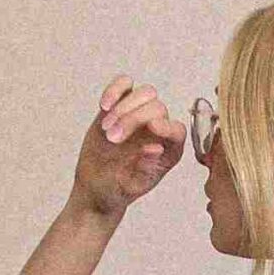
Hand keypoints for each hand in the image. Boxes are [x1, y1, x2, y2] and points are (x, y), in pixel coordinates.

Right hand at [71, 74, 186, 219]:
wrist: (96, 184)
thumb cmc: (116, 189)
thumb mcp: (130, 187)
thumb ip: (144, 170)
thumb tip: (155, 148)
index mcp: (169, 151)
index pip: (177, 131)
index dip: (168, 126)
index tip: (152, 127)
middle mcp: (159, 130)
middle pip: (157, 108)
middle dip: (133, 119)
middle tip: (113, 138)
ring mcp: (141, 115)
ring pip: (145, 93)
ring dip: (124, 106)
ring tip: (106, 128)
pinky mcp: (121, 105)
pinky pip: (124, 85)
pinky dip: (115, 90)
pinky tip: (104, 106)